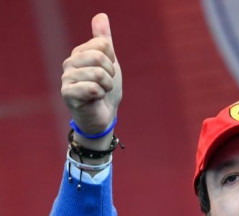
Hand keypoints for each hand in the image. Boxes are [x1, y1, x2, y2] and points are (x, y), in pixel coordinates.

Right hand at [61, 13, 121, 135]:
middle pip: (99, 57)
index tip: (108, 70)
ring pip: (98, 74)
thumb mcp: (110, 62)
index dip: (112, 59)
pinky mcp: (68, 94)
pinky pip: (93, 88)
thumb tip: (101, 15)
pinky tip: (95, 99)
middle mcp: (69, 63)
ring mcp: (66, 79)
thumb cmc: (106, 89)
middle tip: (106, 83)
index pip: (102, 44)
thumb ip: (104, 40)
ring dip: (107, 86)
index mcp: (79, 53)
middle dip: (110, 73)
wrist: (103, 115)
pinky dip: (100, 95)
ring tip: (101, 92)